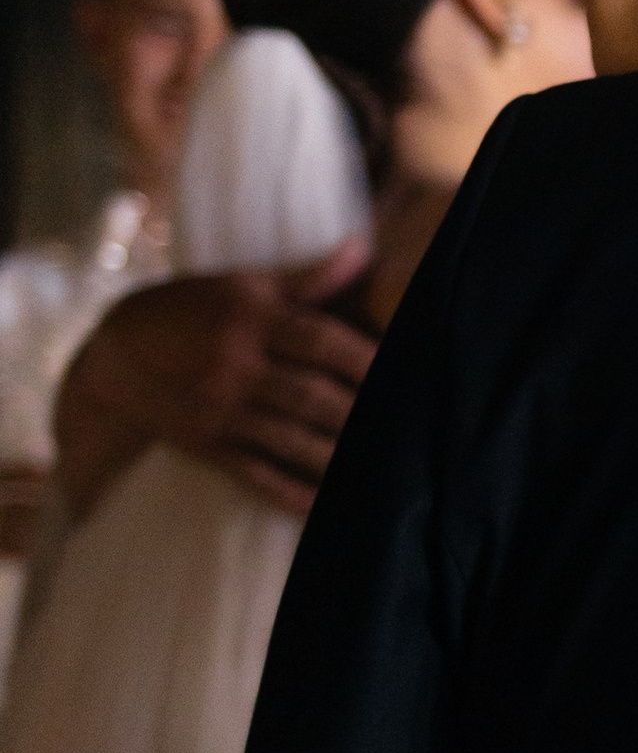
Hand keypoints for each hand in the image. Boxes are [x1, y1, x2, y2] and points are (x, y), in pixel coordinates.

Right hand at [52, 245, 375, 521]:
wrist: (113, 355)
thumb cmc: (192, 310)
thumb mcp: (242, 284)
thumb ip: (306, 277)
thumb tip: (362, 248)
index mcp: (250, 318)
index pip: (319, 339)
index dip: (365, 357)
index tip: (406, 371)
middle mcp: (236, 366)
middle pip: (310, 395)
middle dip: (360, 414)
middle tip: (408, 429)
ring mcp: (220, 410)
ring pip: (289, 439)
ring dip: (336, 458)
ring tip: (382, 472)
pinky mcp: (207, 446)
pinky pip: (255, 474)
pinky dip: (290, 492)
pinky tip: (325, 504)